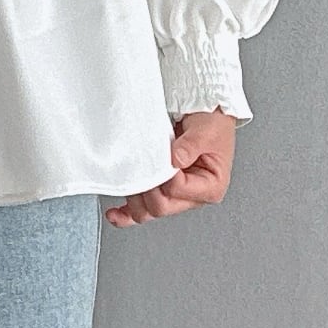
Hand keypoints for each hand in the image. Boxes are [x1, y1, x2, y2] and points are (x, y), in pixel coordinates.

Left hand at [103, 110, 237, 226]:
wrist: (207, 112)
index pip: (177, 190)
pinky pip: (142, 210)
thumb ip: (191, 146)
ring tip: (126, 183)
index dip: (163, 176)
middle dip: (146, 190)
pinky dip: (126, 214)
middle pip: (161, 207)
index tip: (161, 158)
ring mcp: (175, 196)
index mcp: (211, 187)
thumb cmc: (213, 124)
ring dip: (134, 201)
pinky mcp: (161, 191)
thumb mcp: (206, 131)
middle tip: (140, 169)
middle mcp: (192, 196)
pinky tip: (114, 213)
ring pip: (149, 212)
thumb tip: (175, 159)